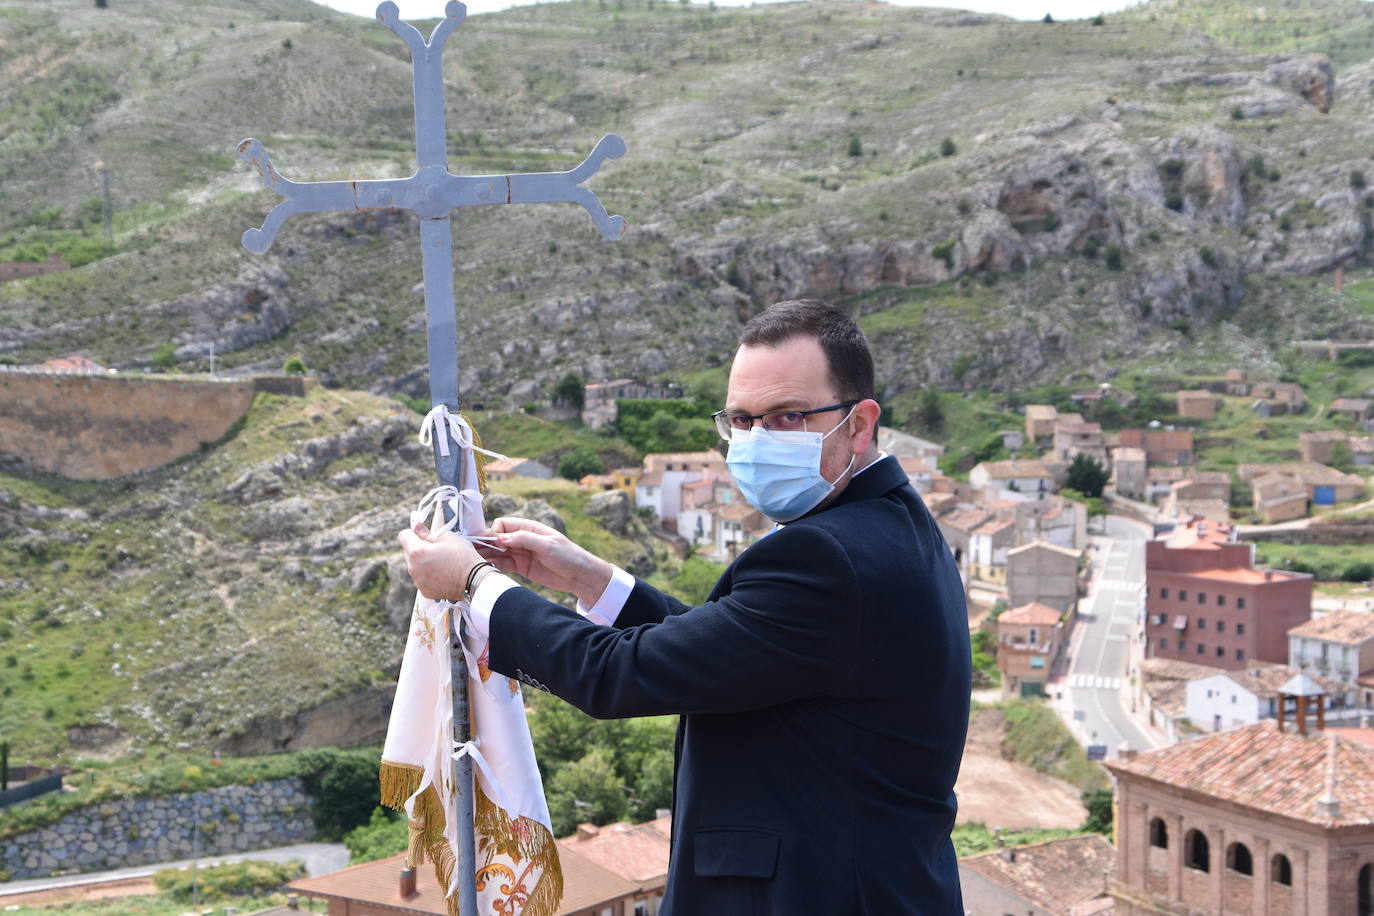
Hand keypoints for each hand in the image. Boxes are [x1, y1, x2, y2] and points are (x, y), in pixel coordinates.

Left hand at [397, 523, 481, 601]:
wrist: (474, 581)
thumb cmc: (463, 557)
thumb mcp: (448, 537)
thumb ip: (428, 533)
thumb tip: (417, 529)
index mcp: (417, 552)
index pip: (403, 536)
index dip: (413, 532)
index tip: (422, 534)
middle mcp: (413, 568)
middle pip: (408, 552)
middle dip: (418, 548)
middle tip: (437, 549)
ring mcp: (418, 581)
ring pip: (415, 566)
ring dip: (423, 562)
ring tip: (442, 562)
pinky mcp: (424, 591)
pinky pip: (421, 578)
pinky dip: (428, 575)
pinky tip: (442, 573)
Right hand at [479, 516, 612, 604]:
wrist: (579, 576)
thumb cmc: (568, 555)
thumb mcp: (548, 545)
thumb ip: (525, 539)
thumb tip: (502, 537)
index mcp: (530, 528)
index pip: (504, 524)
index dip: (495, 532)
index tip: (494, 543)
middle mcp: (522, 539)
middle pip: (498, 538)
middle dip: (486, 544)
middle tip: (474, 552)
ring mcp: (521, 553)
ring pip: (498, 552)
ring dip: (487, 555)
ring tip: (475, 561)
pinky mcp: (521, 567)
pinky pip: (503, 564)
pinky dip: (494, 565)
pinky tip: (486, 568)